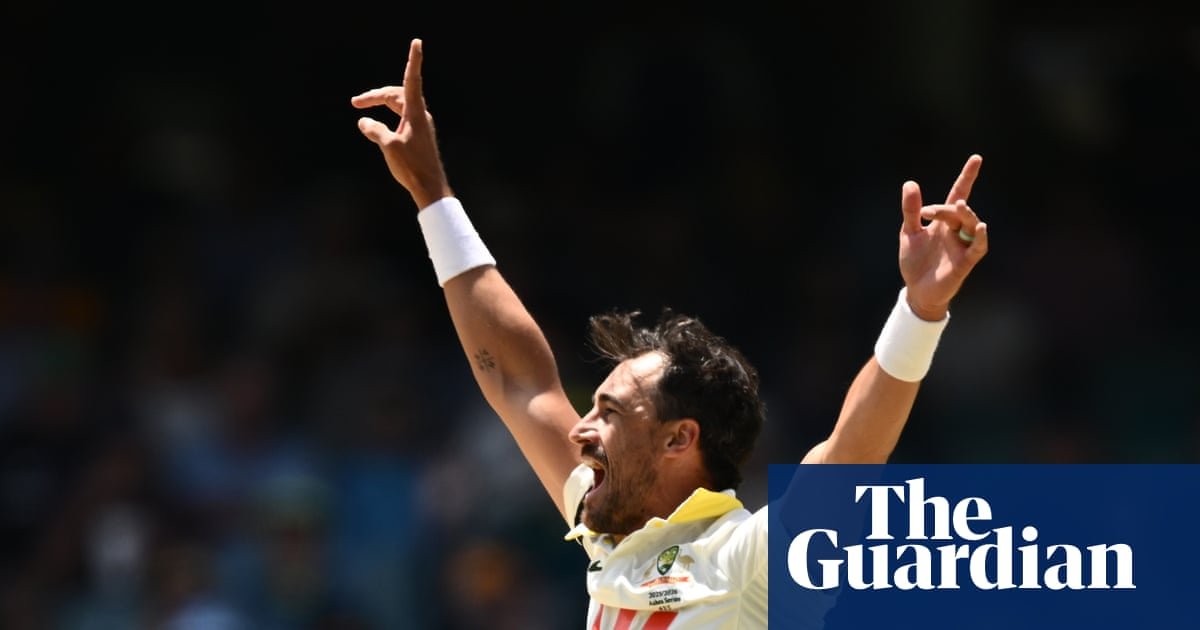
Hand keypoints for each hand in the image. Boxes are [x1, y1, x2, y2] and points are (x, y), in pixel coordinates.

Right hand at [352, 38, 453, 209]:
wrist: (430, 187)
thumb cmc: (412, 167)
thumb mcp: (388, 146)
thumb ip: (374, 131)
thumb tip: (364, 122)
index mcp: (415, 113)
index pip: (412, 80)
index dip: (413, 60)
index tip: (417, 43)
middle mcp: (420, 115)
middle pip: (397, 94)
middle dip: (376, 95)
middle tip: (355, 102)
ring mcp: (420, 125)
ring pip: (399, 106)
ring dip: (381, 105)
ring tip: (361, 108)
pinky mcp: (418, 136)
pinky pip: (401, 118)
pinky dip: (387, 117)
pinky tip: (378, 126)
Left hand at [898, 154, 989, 320]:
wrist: (917, 291)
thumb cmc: (916, 262)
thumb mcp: (909, 233)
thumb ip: (911, 210)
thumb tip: (910, 183)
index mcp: (943, 221)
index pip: (958, 194)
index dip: (967, 177)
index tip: (976, 158)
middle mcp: (956, 230)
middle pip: (958, 211)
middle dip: (946, 208)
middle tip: (926, 212)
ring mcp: (962, 245)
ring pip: (971, 224)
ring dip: (966, 215)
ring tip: (960, 206)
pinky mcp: (965, 262)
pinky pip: (978, 247)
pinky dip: (980, 237)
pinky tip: (980, 227)